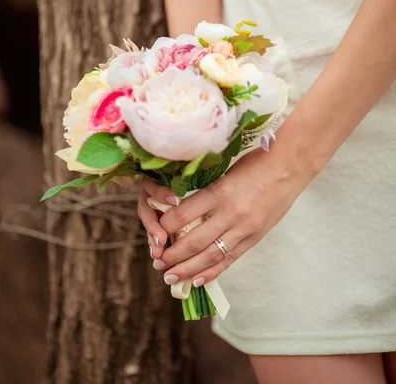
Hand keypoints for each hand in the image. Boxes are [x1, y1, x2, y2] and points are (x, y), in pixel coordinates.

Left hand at [139, 146, 307, 287]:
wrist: (289, 168)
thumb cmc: (255, 164)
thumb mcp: (225, 173)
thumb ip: (207, 192)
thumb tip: (182, 208)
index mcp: (218, 192)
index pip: (181, 215)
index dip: (164, 227)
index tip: (155, 233)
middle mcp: (229, 213)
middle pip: (193, 241)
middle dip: (172, 255)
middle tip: (157, 263)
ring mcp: (243, 228)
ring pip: (209, 256)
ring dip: (187, 269)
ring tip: (170, 278)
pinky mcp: (254, 237)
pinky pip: (229, 259)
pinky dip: (213, 272)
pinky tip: (198, 280)